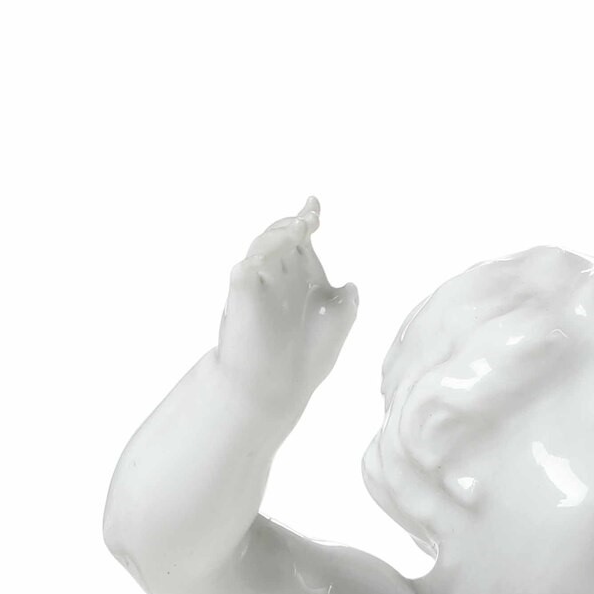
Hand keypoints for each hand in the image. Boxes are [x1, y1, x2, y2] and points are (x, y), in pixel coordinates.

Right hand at [217, 197, 358, 415]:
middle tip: (311, 218)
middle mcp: (277, 278)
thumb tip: (351, 284)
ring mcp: (258, 285)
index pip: (300, 242)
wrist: (276, 388)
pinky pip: (248, 265)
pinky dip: (263, 253)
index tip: (315, 205)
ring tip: (302, 228)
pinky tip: (279, 250)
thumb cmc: (304, 361)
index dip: (305, 219)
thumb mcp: (337, 325)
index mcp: (298, 280)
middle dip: (295, 223)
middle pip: (282, 236)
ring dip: (282, 232)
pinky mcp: (242, 294)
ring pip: (263, 244)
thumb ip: (347, 302)